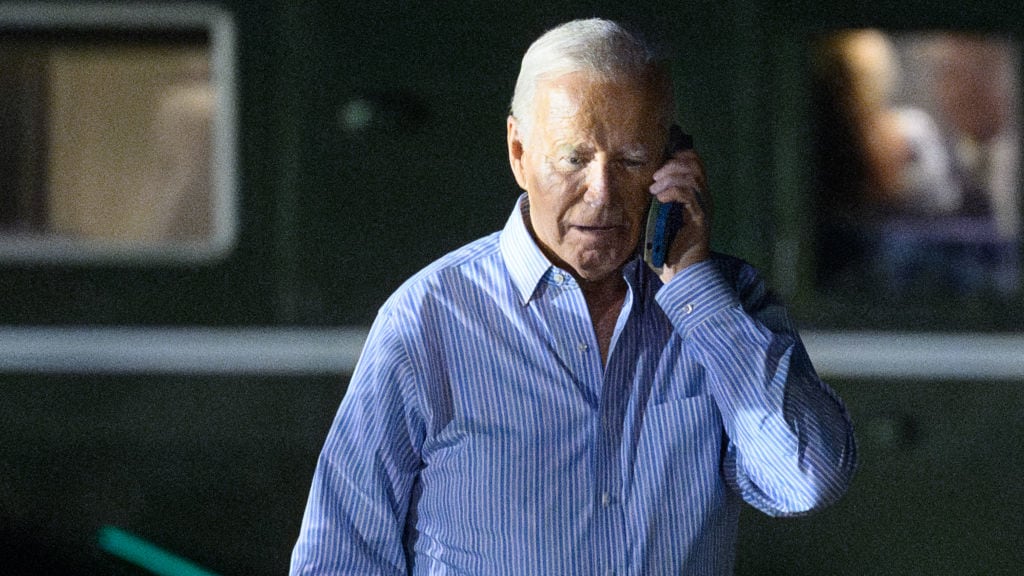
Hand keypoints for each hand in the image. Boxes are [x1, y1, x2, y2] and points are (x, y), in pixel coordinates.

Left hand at [648, 148, 710, 283]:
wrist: (680, 273)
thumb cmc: (667, 248)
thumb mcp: (657, 217)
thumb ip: (656, 199)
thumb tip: (639, 184)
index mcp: (695, 194)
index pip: (694, 162)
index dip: (677, 156)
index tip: (658, 165)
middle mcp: (703, 198)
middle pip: (695, 164)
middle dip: (672, 165)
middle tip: (654, 178)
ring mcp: (704, 208)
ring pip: (693, 176)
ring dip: (670, 177)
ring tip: (654, 190)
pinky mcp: (700, 219)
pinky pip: (689, 195)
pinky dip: (672, 192)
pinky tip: (659, 200)